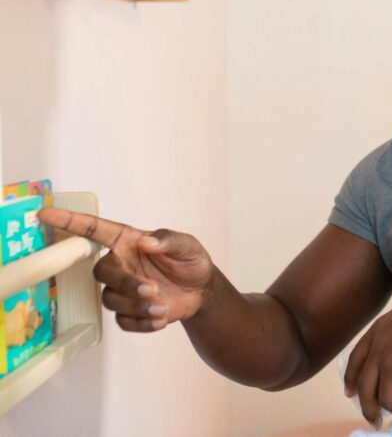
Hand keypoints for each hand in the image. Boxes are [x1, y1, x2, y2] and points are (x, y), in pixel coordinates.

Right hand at [38, 208, 213, 331]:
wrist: (202, 291)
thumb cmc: (190, 261)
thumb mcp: (187, 245)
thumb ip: (169, 240)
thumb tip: (146, 241)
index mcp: (127, 242)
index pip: (93, 230)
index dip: (69, 221)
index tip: (45, 213)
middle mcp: (120, 264)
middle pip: (101, 272)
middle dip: (125, 283)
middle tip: (152, 289)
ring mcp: (122, 289)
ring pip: (111, 299)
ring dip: (137, 305)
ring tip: (163, 306)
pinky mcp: (129, 311)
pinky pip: (123, 321)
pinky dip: (143, 322)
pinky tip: (162, 317)